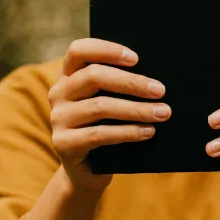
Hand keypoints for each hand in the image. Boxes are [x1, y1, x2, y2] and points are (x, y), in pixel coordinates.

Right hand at [48, 38, 170, 193]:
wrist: (88, 170)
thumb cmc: (106, 127)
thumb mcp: (109, 101)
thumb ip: (119, 87)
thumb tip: (154, 80)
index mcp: (68, 75)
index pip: (79, 50)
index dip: (107, 50)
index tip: (136, 58)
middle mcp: (58, 93)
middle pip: (93, 76)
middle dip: (131, 82)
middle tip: (160, 90)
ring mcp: (58, 118)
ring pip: (100, 106)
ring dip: (136, 109)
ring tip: (162, 113)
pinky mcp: (63, 143)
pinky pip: (99, 134)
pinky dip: (128, 132)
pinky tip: (148, 131)